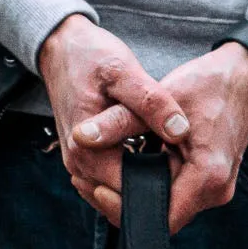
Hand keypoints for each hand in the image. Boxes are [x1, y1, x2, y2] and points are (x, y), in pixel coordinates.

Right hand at [38, 16, 190, 220]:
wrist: (62, 49)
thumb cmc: (90, 57)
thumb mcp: (124, 71)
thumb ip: (152, 102)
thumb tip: (180, 130)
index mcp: (87, 150)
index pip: (130, 193)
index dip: (160, 188)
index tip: (186, 170)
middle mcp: (79, 166)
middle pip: (123, 199)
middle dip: (152, 189)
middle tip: (182, 165)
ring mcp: (78, 166)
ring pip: (116, 194)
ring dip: (141, 184)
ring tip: (168, 162)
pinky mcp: (83, 161)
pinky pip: (110, 182)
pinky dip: (130, 175)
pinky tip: (149, 158)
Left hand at [75, 15, 247, 232]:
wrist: (244, 75)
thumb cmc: (209, 83)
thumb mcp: (159, 98)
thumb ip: (119, 121)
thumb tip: (81, 137)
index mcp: (207, 176)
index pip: (162, 218)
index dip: (126, 209)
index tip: (99, 189)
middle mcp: (216, 191)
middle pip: (164, 216)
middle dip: (129, 202)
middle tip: (96, 181)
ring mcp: (216, 190)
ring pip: (170, 207)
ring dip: (142, 192)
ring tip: (112, 172)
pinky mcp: (211, 183)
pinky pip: (178, 195)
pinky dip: (156, 183)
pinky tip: (137, 163)